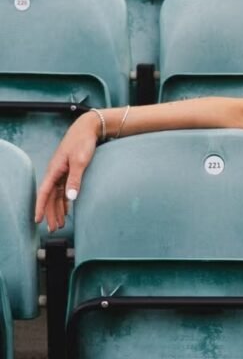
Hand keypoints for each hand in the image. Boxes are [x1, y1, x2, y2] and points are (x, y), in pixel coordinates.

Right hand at [34, 112, 101, 232]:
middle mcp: (56, 173)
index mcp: (54, 170)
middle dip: (51, 213)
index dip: (41, 207)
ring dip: (58, 209)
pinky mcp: (69, 171)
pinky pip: (64, 190)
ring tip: (60, 223)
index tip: (38, 220)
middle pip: (51, 197)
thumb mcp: (80, 161)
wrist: (87, 128)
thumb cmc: (83, 143)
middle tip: (53, 229)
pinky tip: (67, 210)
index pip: (45, 193)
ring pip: (57, 195)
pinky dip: (65, 201)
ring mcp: (62, 172)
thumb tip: (70, 198)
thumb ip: (75, 179)